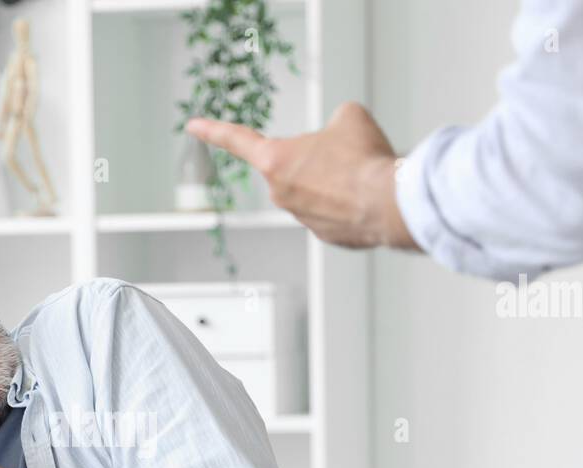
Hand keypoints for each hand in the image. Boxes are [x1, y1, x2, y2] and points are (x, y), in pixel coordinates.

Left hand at [184, 102, 418, 250]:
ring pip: (317, 190)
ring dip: (338, 182)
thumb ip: (332, 123)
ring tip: (361, 179)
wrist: (390, 203)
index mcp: (275, 159)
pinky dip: (349, 203)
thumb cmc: (365, 158)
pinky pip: (334, 211)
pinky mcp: (324, 236)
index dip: (213, 130)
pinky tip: (365, 199)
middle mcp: (280, 193)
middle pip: (295, 166)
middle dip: (318, 159)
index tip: (192, 126)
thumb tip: (339, 136)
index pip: (238, 140)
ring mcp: (301, 218)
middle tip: (347, 156)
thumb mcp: (348, 117)